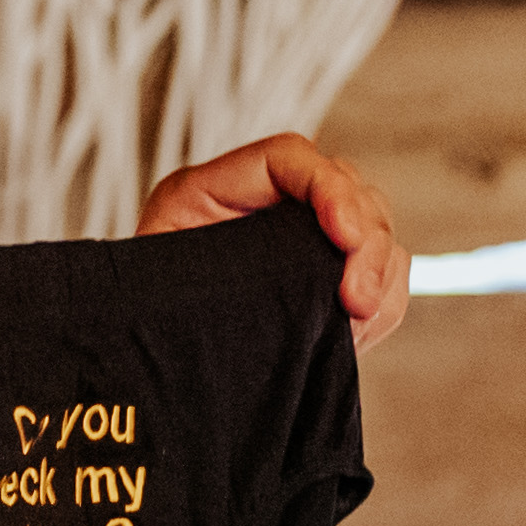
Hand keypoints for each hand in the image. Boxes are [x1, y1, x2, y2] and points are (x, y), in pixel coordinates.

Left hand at [134, 130, 411, 355]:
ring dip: (380, 273)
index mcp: (215, 191)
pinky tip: (356, 332)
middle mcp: (266, 205)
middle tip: (356, 301)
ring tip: (356, 322)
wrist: (146, 369)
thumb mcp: (156, 288)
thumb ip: (208, 270)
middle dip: (366, 241)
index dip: (328, 188)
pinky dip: (384, 300)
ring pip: (375, 227)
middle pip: (347, 186)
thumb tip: (282, 277)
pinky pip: (382, 274)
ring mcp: (301, 240)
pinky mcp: (322, 281)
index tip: (344, 237)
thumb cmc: (141, 324)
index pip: (290, 157)